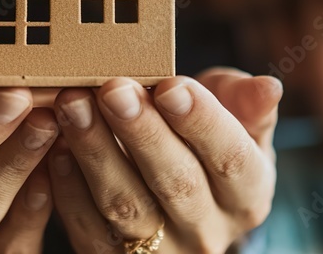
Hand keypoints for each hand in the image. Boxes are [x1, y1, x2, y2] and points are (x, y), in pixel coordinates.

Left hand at [47, 69, 281, 252]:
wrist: (176, 197)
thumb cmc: (203, 143)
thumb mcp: (236, 121)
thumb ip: (246, 103)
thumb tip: (267, 86)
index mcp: (248, 195)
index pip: (231, 159)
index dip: (201, 121)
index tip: (170, 84)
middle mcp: (208, 231)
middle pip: (176, 183)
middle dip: (141, 132)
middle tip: (113, 89)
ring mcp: (161, 252)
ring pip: (127, 206)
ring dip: (96, 152)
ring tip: (73, 105)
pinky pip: (89, 230)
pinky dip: (69, 188)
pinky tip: (55, 147)